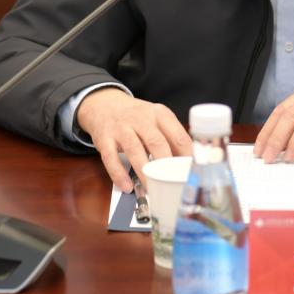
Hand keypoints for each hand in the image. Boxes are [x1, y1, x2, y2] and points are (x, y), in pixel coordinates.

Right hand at [75, 89, 190, 191]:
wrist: (104, 104)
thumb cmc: (137, 117)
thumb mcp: (156, 119)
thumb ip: (170, 137)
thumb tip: (187, 163)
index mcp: (159, 114)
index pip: (178, 135)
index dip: (186, 156)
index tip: (189, 173)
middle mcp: (141, 118)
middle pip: (157, 143)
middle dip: (165, 166)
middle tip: (171, 184)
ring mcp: (121, 128)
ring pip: (134, 150)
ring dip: (144, 172)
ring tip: (151, 189)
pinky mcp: (104, 138)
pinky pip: (111, 158)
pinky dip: (119, 174)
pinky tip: (127, 186)